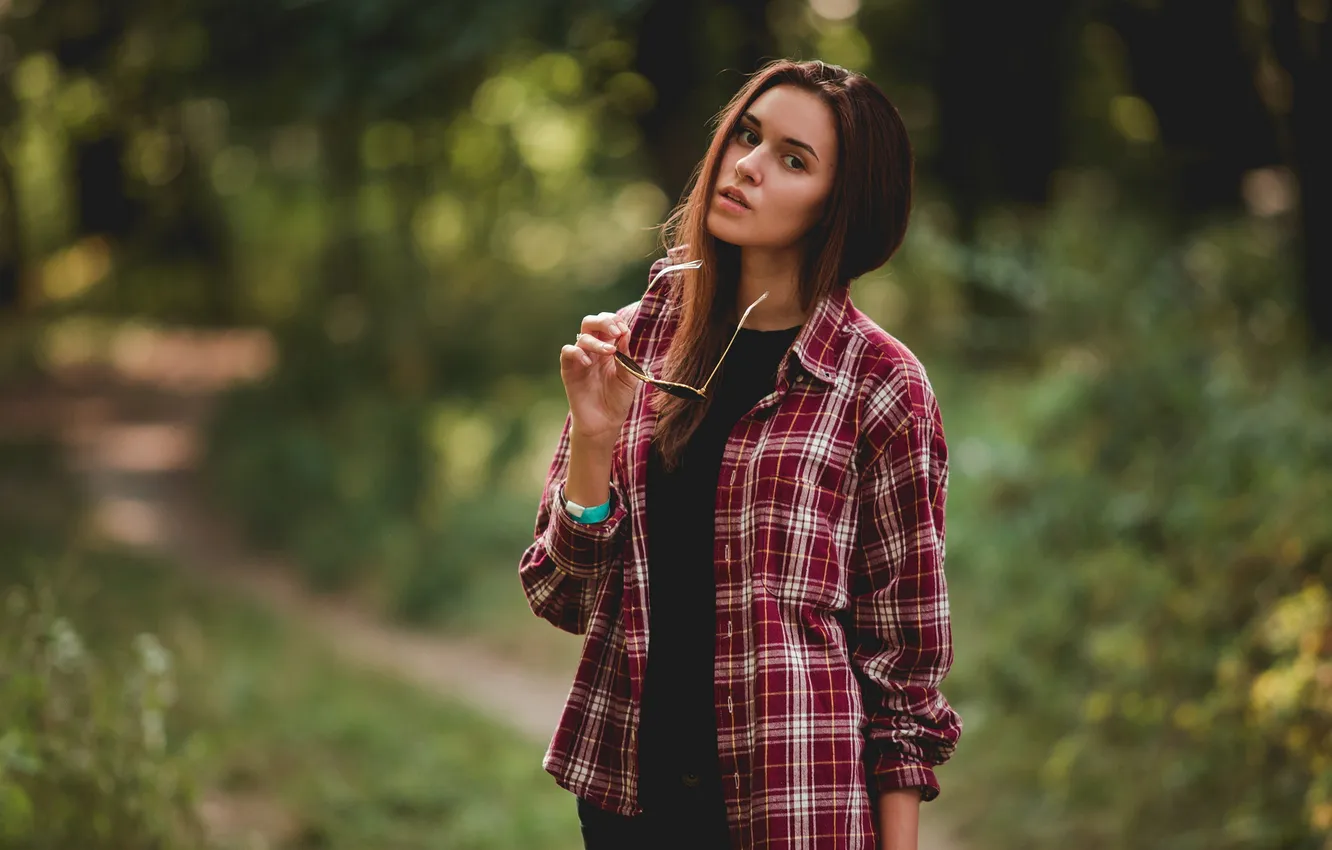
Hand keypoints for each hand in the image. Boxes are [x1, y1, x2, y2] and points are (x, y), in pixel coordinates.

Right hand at [560, 312, 637, 446]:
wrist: (605, 423)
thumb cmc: (618, 400)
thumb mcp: (629, 377)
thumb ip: (626, 355)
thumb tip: (625, 333)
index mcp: (609, 348)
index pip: (608, 324)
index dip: (615, 321)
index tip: (624, 330)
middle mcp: (593, 350)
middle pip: (590, 322)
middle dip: (603, 321)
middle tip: (615, 332)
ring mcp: (580, 359)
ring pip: (582, 337)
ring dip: (596, 341)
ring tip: (609, 352)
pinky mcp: (569, 370)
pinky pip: (567, 352)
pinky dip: (576, 352)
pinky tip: (588, 362)